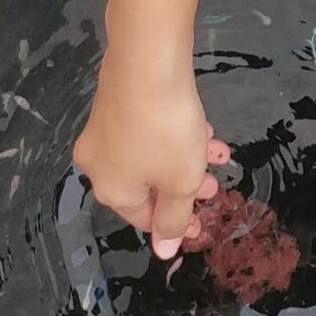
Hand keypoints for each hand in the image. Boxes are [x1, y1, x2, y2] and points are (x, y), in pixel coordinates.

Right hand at [73, 37, 230, 261]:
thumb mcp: (180, 182)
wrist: (147, 61)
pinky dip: (172, 134)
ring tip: (217, 151)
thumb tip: (163, 253)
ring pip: (151, 154)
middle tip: (215, 185)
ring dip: (185, 157)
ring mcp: (103, 128)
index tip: (204, 222)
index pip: (144, 219)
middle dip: (185, 186)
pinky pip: (146, 128)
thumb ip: (174, 218)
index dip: (176, 223)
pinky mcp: (115, 99)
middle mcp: (98, 161)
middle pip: (147, 185)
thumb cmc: (166, 131)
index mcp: (110, 189)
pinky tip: (199, 125)